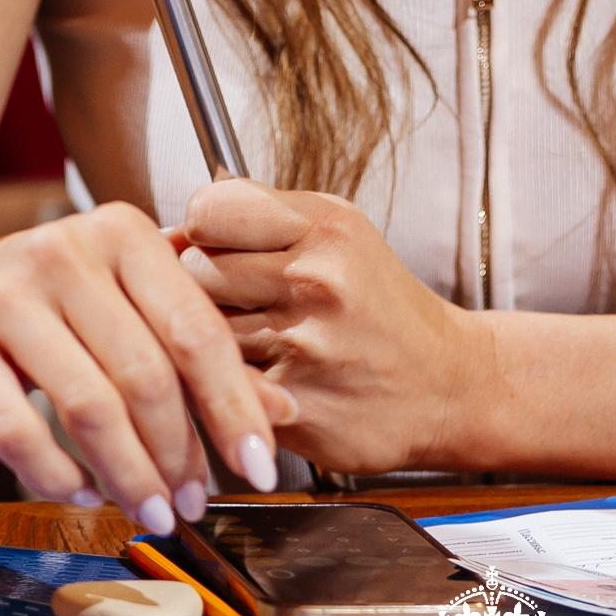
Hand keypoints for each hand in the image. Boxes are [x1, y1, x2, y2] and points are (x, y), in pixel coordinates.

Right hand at [0, 202, 299, 529]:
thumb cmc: (59, 305)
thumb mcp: (130, 304)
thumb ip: (199, 350)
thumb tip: (281, 414)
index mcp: (123, 232)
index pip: (195, 329)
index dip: (233, 405)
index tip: (260, 467)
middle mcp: (65, 251)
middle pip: (144, 373)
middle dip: (179, 453)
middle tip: (195, 505)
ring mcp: (4, 296)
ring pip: (87, 406)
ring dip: (129, 475)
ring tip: (153, 513)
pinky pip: (18, 429)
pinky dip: (58, 475)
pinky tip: (85, 495)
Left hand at [180, 181, 484, 475]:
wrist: (447, 384)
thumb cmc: (380, 305)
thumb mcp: (338, 233)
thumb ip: (258, 218)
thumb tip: (168, 230)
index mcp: (325, 227)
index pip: (210, 209)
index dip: (198, 230)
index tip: (208, 245)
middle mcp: (316, 280)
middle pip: (193, 273)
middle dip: (197, 289)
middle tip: (231, 301)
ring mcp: (304, 346)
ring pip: (199, 335)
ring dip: (208, 344)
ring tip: (251, 342)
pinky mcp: (293, 406)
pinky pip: (218, 391)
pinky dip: (222, 390)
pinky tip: (254, 383)